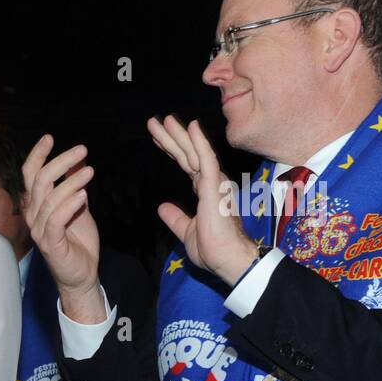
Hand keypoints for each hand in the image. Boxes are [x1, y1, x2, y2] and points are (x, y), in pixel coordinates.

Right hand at [22, 134, 103, 321]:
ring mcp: (40, 230)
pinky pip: (55, 220)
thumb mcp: (78, 205)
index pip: (30, 174)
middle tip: (82, 150)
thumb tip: (78, 159)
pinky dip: (69, 205)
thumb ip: (74, 184)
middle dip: (60, 162)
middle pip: (39, 181)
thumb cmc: (78, 241)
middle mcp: (33, 215)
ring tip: (90, 171)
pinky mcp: (50, 244)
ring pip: (49, 199)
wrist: (81, 274)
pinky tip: (84, 195)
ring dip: (71, 182)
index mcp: (36, 204)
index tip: (49, 138)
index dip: (37, 155)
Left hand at [147, 115, 254, 286]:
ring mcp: (214, 182)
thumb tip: (162, 207)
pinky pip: (206, 159)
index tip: (158, 139)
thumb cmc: (213, 249)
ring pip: (193, 152)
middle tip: (154, 121)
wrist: (227, 260)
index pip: (186, 165)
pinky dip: (198, 142)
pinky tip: (191, 126)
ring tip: (163, 119)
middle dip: (171, 137)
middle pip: (187, 154)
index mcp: (205, 191)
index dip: (172, 150)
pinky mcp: (216, 186)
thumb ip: (176, 217)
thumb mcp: (186, 231)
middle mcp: (211, 182)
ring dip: (178, 135)